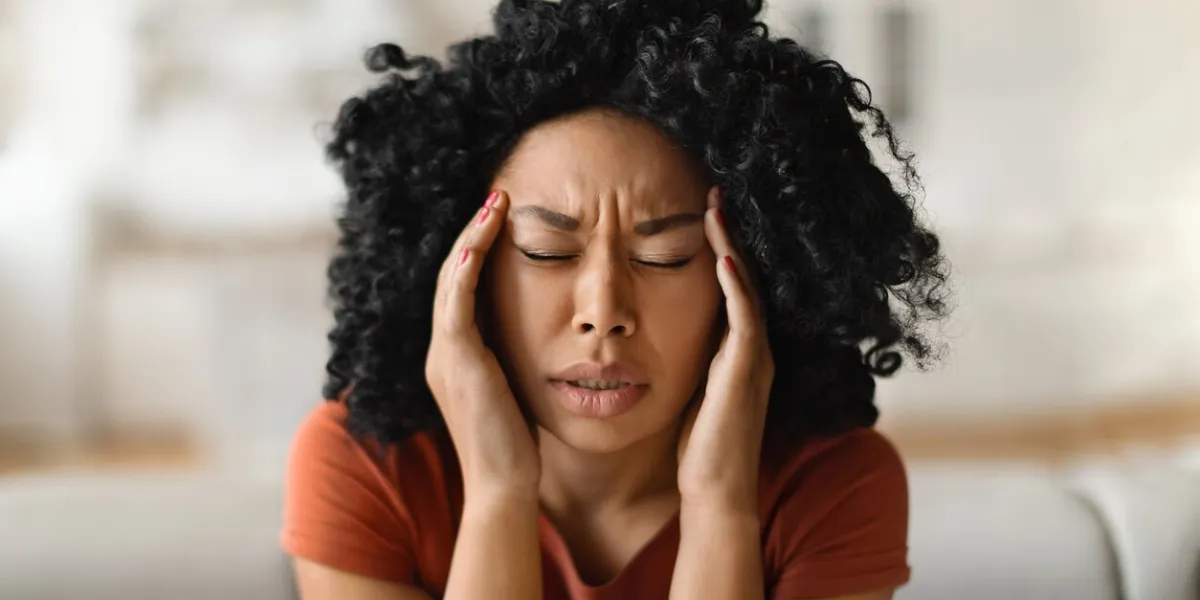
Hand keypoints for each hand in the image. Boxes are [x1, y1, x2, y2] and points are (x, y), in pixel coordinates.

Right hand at [425, 190, 540, 496]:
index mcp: (456, 357)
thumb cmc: (520, 447)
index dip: (477, 251)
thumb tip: (548, 340)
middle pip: (450, 275)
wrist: (505, 487)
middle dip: (472, 233)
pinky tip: (482, 238)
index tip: (503, 219)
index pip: (461, 289)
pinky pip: (456, 303)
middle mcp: (442, 351)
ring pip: (449, 280)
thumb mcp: (517, 392)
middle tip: (498, 196)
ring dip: (471, 237)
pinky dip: (466, 266)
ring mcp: (444, 356)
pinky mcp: (456, 362)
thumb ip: (518, 363)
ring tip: (496, 203)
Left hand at [676, 187, 774, 511]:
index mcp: (735, 350)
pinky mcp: (746, 370)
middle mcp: (750, 347)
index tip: (699, 212)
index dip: (718, 249)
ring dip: (731, 246)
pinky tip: (723, 255)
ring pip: (746, 288)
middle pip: (742, 277)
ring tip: (716, 208)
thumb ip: (680, 357)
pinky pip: (745, 316)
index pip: (729, 287)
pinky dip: (736, 284)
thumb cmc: (696, 446)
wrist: (714, 491)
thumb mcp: (684, 388)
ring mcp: (753, 357)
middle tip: (713, 193)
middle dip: (728, 235)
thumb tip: (649, 333)